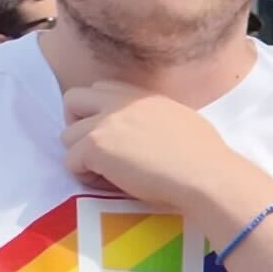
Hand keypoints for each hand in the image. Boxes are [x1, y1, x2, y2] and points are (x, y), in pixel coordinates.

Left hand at [60, 84, 263, 221]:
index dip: (98, 110)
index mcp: (143, 96)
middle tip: (94, 149)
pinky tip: (112, 184)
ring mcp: (105, 123)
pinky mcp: (95, 146)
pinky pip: (71, 162)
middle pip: (73, 99)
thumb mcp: (181, 121)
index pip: (102, 87)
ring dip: (82, 156)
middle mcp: (120, 102)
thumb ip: (154, 119)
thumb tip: (146, 134)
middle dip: (75, 124)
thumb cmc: (205, 157)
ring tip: (107, 173)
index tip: (112, 133)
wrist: (205, 175)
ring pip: (67, 136)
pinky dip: (86, 177)